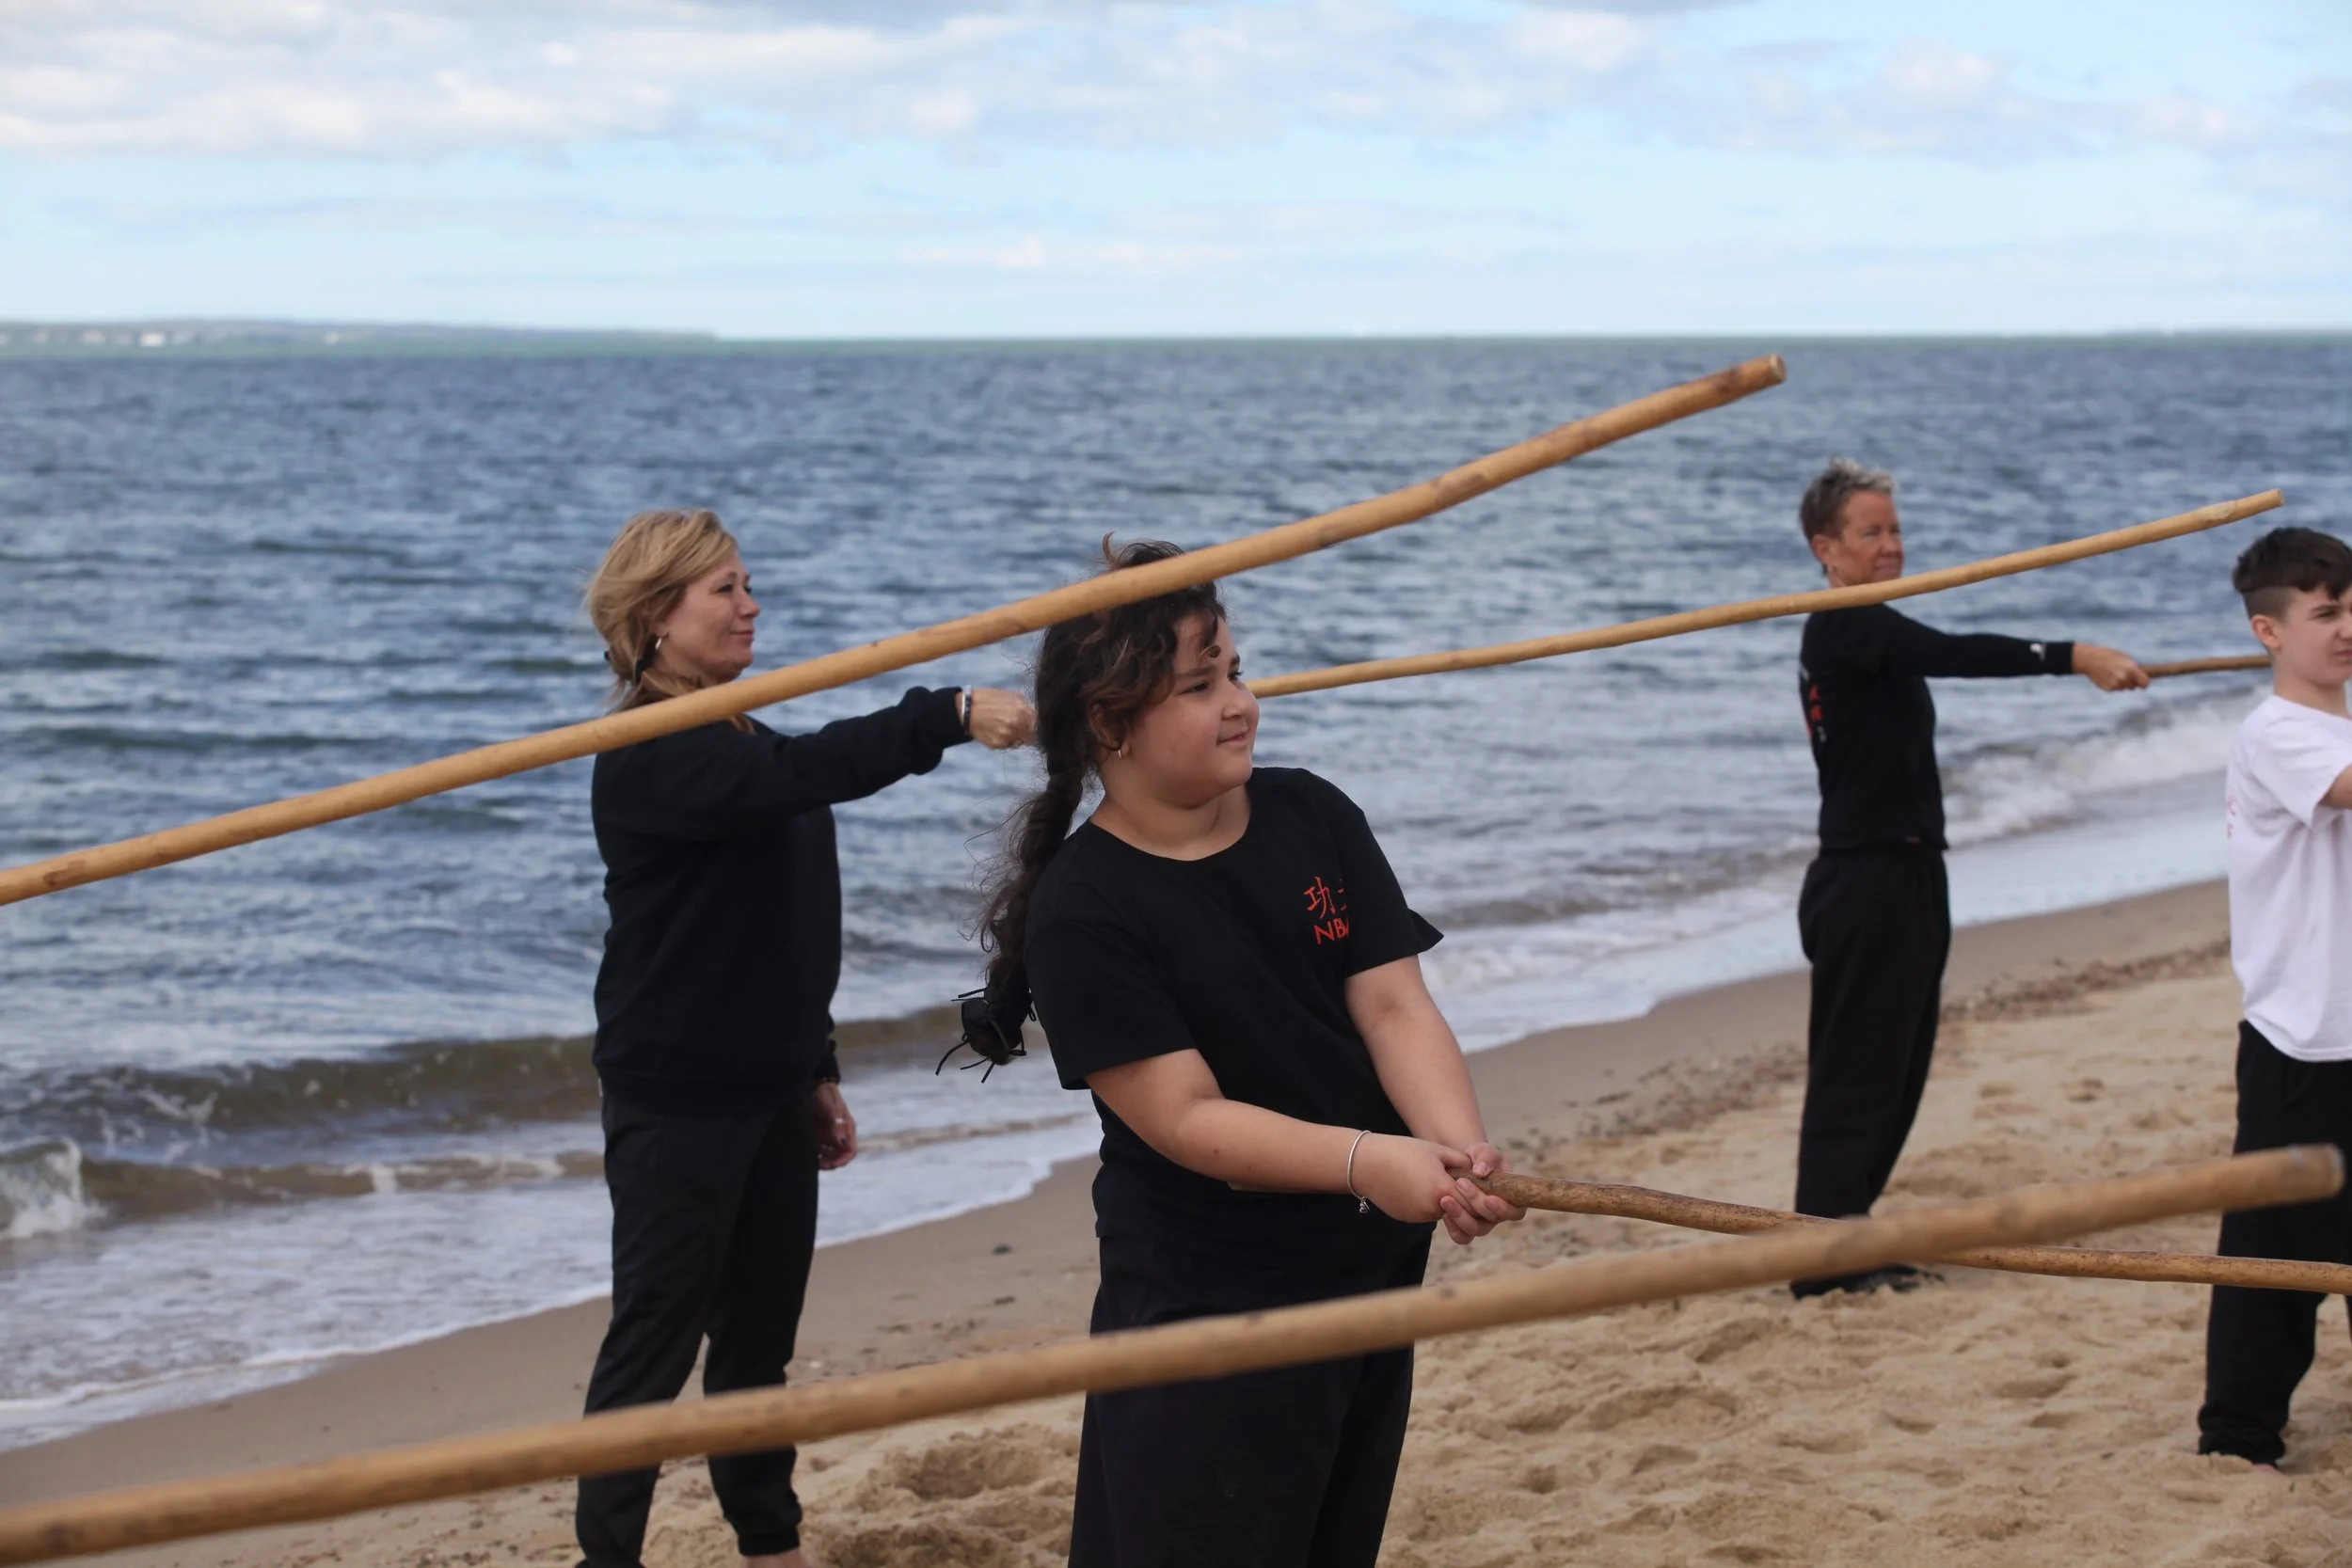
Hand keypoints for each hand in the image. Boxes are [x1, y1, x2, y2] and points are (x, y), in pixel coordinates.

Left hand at [812, 1081, 857, 1169]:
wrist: (814, 1085)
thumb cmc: (825, 1094)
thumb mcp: (831, 1109)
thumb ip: (836, 1126)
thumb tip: (842, 1144)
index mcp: (847, 1129)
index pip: (850, 1151)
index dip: (842, 1161)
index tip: (830, 1165)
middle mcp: (840, 1134)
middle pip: (839, 1156)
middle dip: (831, 1163)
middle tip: (818, 1165)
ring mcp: (829, 1135)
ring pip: (829, 1155)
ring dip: (822, 1161)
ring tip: (811, 1162)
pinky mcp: (818, 1134)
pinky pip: (819, 1150)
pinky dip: (814, 1155)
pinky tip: (806, 1155)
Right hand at [965, 688, 1036, 749]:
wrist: (966, 709)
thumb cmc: (989, 699)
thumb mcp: (1011, 695)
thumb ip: (1026, 706)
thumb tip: (1037, 715)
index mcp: (1022, 711)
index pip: (1040, 726)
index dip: (1037, 726)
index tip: (1034, 724)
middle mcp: (1016, 726)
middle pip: (1032, 737)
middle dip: (1027, 732)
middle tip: (1018, 726)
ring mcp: (1007, 737)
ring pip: (1019, 742)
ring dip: (1016, 737)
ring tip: (1003, 726)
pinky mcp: (997, 745)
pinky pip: (1007, 745)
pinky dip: (1004, 740)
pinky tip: (995, 730)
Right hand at [1355, 1134, 1518, 1245]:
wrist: (1364, 1163)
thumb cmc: (1401, 1151)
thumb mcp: (1435, 1151)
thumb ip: (1460, 1162)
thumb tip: (1478, 1171)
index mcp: (1442, 1190)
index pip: (1474, 1203)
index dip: (1483, 1198)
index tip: (1487, 1190)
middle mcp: (1433, 1209)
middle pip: (1462, 1213)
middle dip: (1468, 1203)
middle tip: (1468, 1188)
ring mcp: (1419, 1216)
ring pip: (1444, 1213)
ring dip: (1449, 1203)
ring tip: (1439, 1180)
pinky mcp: (1407, 1217)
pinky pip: (1426, 1212)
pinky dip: (1429, 1203)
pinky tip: (1419, 1185)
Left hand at [1446, 1142, 1525, 1242]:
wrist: (1461, 1165)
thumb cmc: (1478, 1158)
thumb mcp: (1484, 1151)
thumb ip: (1486, 1156)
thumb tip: (1480, 1171)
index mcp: (1510, 1198)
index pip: (1515, 1212)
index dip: (1504, 1209)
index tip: (1489, 1198)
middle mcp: (1497, 1214)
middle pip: (1491, 1219)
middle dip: (1475, 1202)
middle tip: (1460, 1183)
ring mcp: (1481, 1223)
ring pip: (1474, 1230)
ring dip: (1460, 1216)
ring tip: (1446, 1199)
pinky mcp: (1465, 1227)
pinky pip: (1461, 1237)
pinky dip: (1452, 1227)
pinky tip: (1443, 1211)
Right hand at [2072, 643, 2147, 691]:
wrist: (2089, 660)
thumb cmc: (2108, 656)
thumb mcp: (2124, 658)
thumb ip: (2134, 668)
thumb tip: (2141, 676)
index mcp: (2131, 669)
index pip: (2145, 683)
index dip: (2145, 683)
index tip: (2143, 682)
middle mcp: (2124, 679)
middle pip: (2134, 687)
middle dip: (2132, 682)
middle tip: (2125, 675)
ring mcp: (2116, 685)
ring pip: (2124, 688)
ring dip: (2122, 684)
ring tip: (2114, 674)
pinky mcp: (2108, 689)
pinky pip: (2115, 689)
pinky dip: (2113, 685)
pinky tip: (2107, 677)